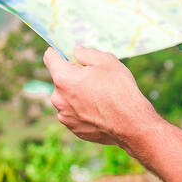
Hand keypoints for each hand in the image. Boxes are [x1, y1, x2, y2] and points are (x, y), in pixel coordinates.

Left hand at [43, 46, 159, 146]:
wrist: (131, 124)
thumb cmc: (120, 90)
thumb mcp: (106, 61)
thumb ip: (86, 53)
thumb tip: (76, 52)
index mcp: (63, 78)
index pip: (49, 57)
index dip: (60, 51)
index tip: (70, 53)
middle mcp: (58, 98)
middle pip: (60, 79)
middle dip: (73, 75)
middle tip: (94, 76)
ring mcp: (65, 116)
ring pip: (67, 97)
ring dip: (77, 93)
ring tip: (100, 95)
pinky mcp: (74, 129)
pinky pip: (74, 113)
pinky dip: (83, 109)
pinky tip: (101, 109)